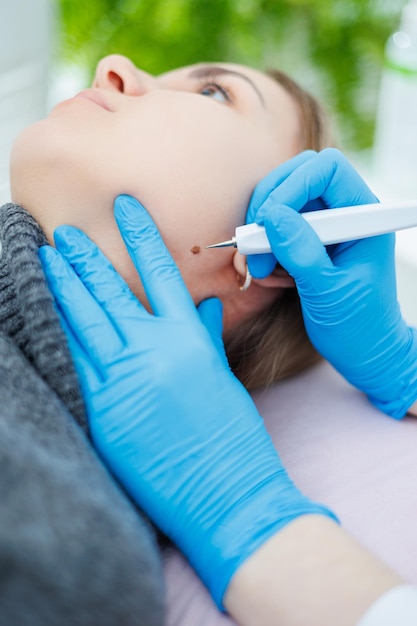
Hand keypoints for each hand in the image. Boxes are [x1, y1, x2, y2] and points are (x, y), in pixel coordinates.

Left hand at [39, 195, 334, 607]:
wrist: (229, 494)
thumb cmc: (233, 439)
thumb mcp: (223, 379)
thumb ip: (207, 337)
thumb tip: (205, 305)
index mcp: (190, 339)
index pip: (161, 271)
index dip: (141, 234)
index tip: (125, 205)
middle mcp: (155, 350)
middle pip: (110, 291)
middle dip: (83, 257)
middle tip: (62, 233)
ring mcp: (125, 380)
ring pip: (82, 320)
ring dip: (61, 285)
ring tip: (44, 259)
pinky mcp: (103, 412)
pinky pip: (71, 363)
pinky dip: (54, 333)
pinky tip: (40, 312)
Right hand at [247, 148, 416, 417]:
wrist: (364, 353)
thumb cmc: (360, 327)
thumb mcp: (329, 293)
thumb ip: (302, 253)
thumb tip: (271, 216)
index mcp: (364, 217)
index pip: (327, 171)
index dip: (292, 186)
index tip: (267, 220)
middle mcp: (345, 214)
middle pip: (299, 175)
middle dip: (269, 203)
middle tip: (253, 242)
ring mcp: (325, 228)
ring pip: (282, 201)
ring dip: (261, 229)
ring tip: (256, 266)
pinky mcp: (307, 243)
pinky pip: (276, 227)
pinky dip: (263, 245)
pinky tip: (265, 270)